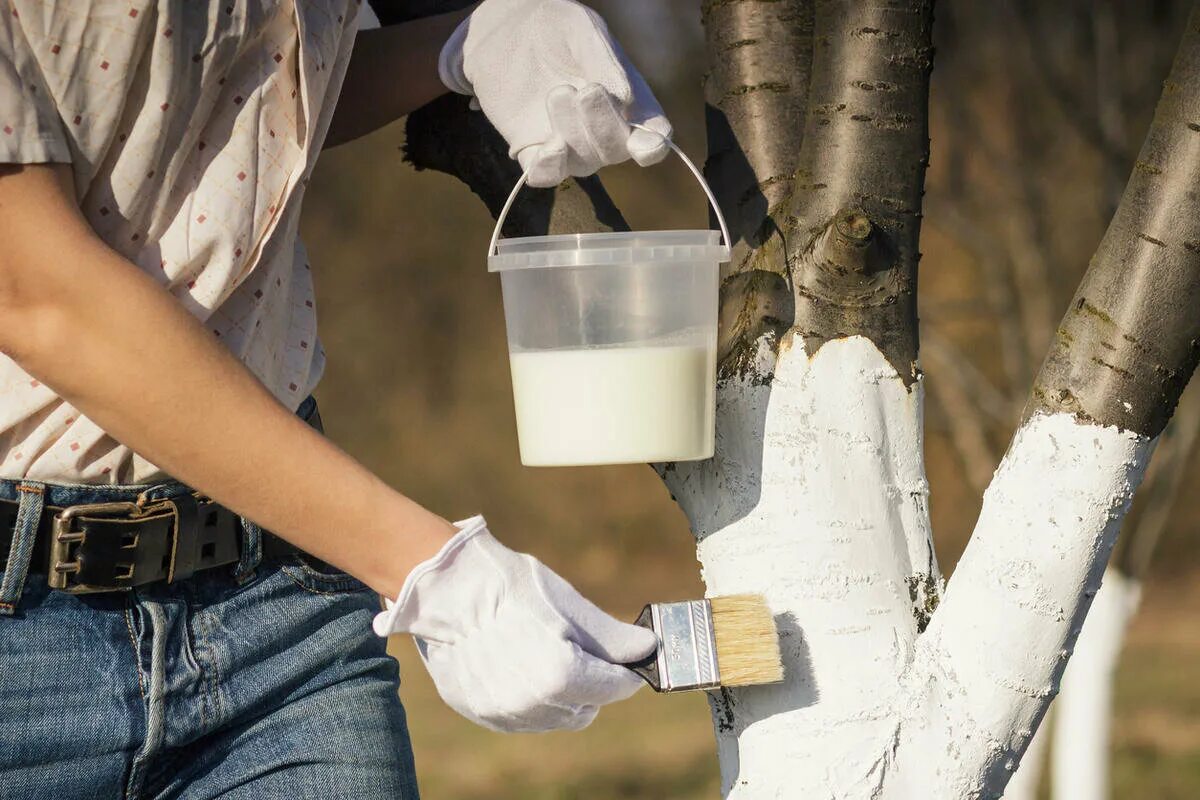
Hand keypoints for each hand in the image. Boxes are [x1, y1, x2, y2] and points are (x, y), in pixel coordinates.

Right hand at [373, 515, 657, 732]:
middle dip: (592, 685)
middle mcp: (532, 703)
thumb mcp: (570, 606)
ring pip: (554, 717)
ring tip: (546, 654)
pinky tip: (521, 666)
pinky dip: (530, 699)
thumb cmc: (513, 589)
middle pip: (585, 708)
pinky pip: (521, 717)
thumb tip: (648, 649)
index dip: (625, 675)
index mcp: (561, 675)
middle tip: (584, 655)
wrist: (447, 589)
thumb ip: (612, 638)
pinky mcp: (480, 711)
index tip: (628, 664)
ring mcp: (503, 712)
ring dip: (561, 695)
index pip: (613, 688)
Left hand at [438, 0, 672, 186]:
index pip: (654, 136)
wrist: (508, 29)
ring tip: (557, 92)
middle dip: (603, 125)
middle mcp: (605, 131)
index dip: (652, 147)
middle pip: (616, 151)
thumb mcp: (583, 31)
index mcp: (632, 102)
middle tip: (586, 90)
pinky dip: (549, 167)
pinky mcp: (535, 150)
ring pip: (582, 163)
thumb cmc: (557, 27)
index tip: (641, 146)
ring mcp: (572, 146)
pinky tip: (547, 148)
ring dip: (572, 133)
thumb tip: (626, 101)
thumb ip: (604, 61)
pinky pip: (547, 176)